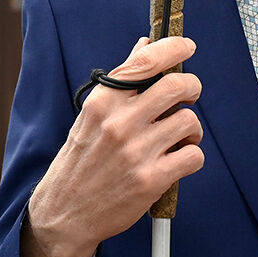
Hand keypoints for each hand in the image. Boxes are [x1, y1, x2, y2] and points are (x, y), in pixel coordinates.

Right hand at [22, 36, 203, 256]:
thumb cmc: (81, 161)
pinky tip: (177, 160)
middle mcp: (118, 122)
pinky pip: (193, 156)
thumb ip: (121, 81)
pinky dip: (191, 156)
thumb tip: (145, 44)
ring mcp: (135, 152)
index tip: (187, 47)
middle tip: (190, 95)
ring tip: (179, 137)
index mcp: (102, 102)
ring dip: (191, 128)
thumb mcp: (92, 115)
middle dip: (192, 87)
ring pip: (189, 121)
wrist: (65, 212)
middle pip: (177, 86)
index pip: (145, 62)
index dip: (174, 49)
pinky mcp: (150, 180)